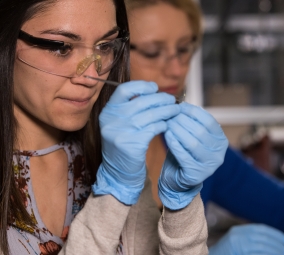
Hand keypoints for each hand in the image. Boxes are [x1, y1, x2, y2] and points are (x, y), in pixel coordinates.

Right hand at [92, 81, 179, 204]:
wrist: (118, 172)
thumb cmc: (124, 143)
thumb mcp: (120, 123)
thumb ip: (131, 107)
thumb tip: (154, 90)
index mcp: (107, 112)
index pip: (123, 90)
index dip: (141, 86)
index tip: (154, 88)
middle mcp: (111, 120)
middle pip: (140, 101)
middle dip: (159, 99)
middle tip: (171, 100)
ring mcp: (120, 133)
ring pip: (150, 115)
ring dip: (166, 111)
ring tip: (175, 110)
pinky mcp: (131, 145)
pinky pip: (153, 129)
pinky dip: (163, 125)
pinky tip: (167, 125)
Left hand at [158, 102, 227, 209]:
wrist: (179, 180)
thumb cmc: (184, 153)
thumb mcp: (191, 135)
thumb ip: (190, 122)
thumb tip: (180, 103)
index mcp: (221, 141)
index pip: (209, 121)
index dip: (194, 112)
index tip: (179, 106)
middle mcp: (219, 154)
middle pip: (200, 131)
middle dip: (183, 121)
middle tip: (169, 115)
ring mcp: (209, 166)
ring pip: (193, 143)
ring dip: (178, 131)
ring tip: (167, 123)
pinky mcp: (197, 175)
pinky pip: (184, 155)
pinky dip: (174, 144)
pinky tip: (167, 136)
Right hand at [209, 224, 283, 254]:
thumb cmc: (225, 254)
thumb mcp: (237, 244)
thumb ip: (250, 242)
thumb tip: (271, 244)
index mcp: (238, 232)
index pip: (260, 229)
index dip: (275, 234)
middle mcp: (237, 236)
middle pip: (262, 237)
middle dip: (277, 243)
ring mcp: (237, 245)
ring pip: (262, 246)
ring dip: (275, 250)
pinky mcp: (239, 251)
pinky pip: (257, 253)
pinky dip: (267, 254)